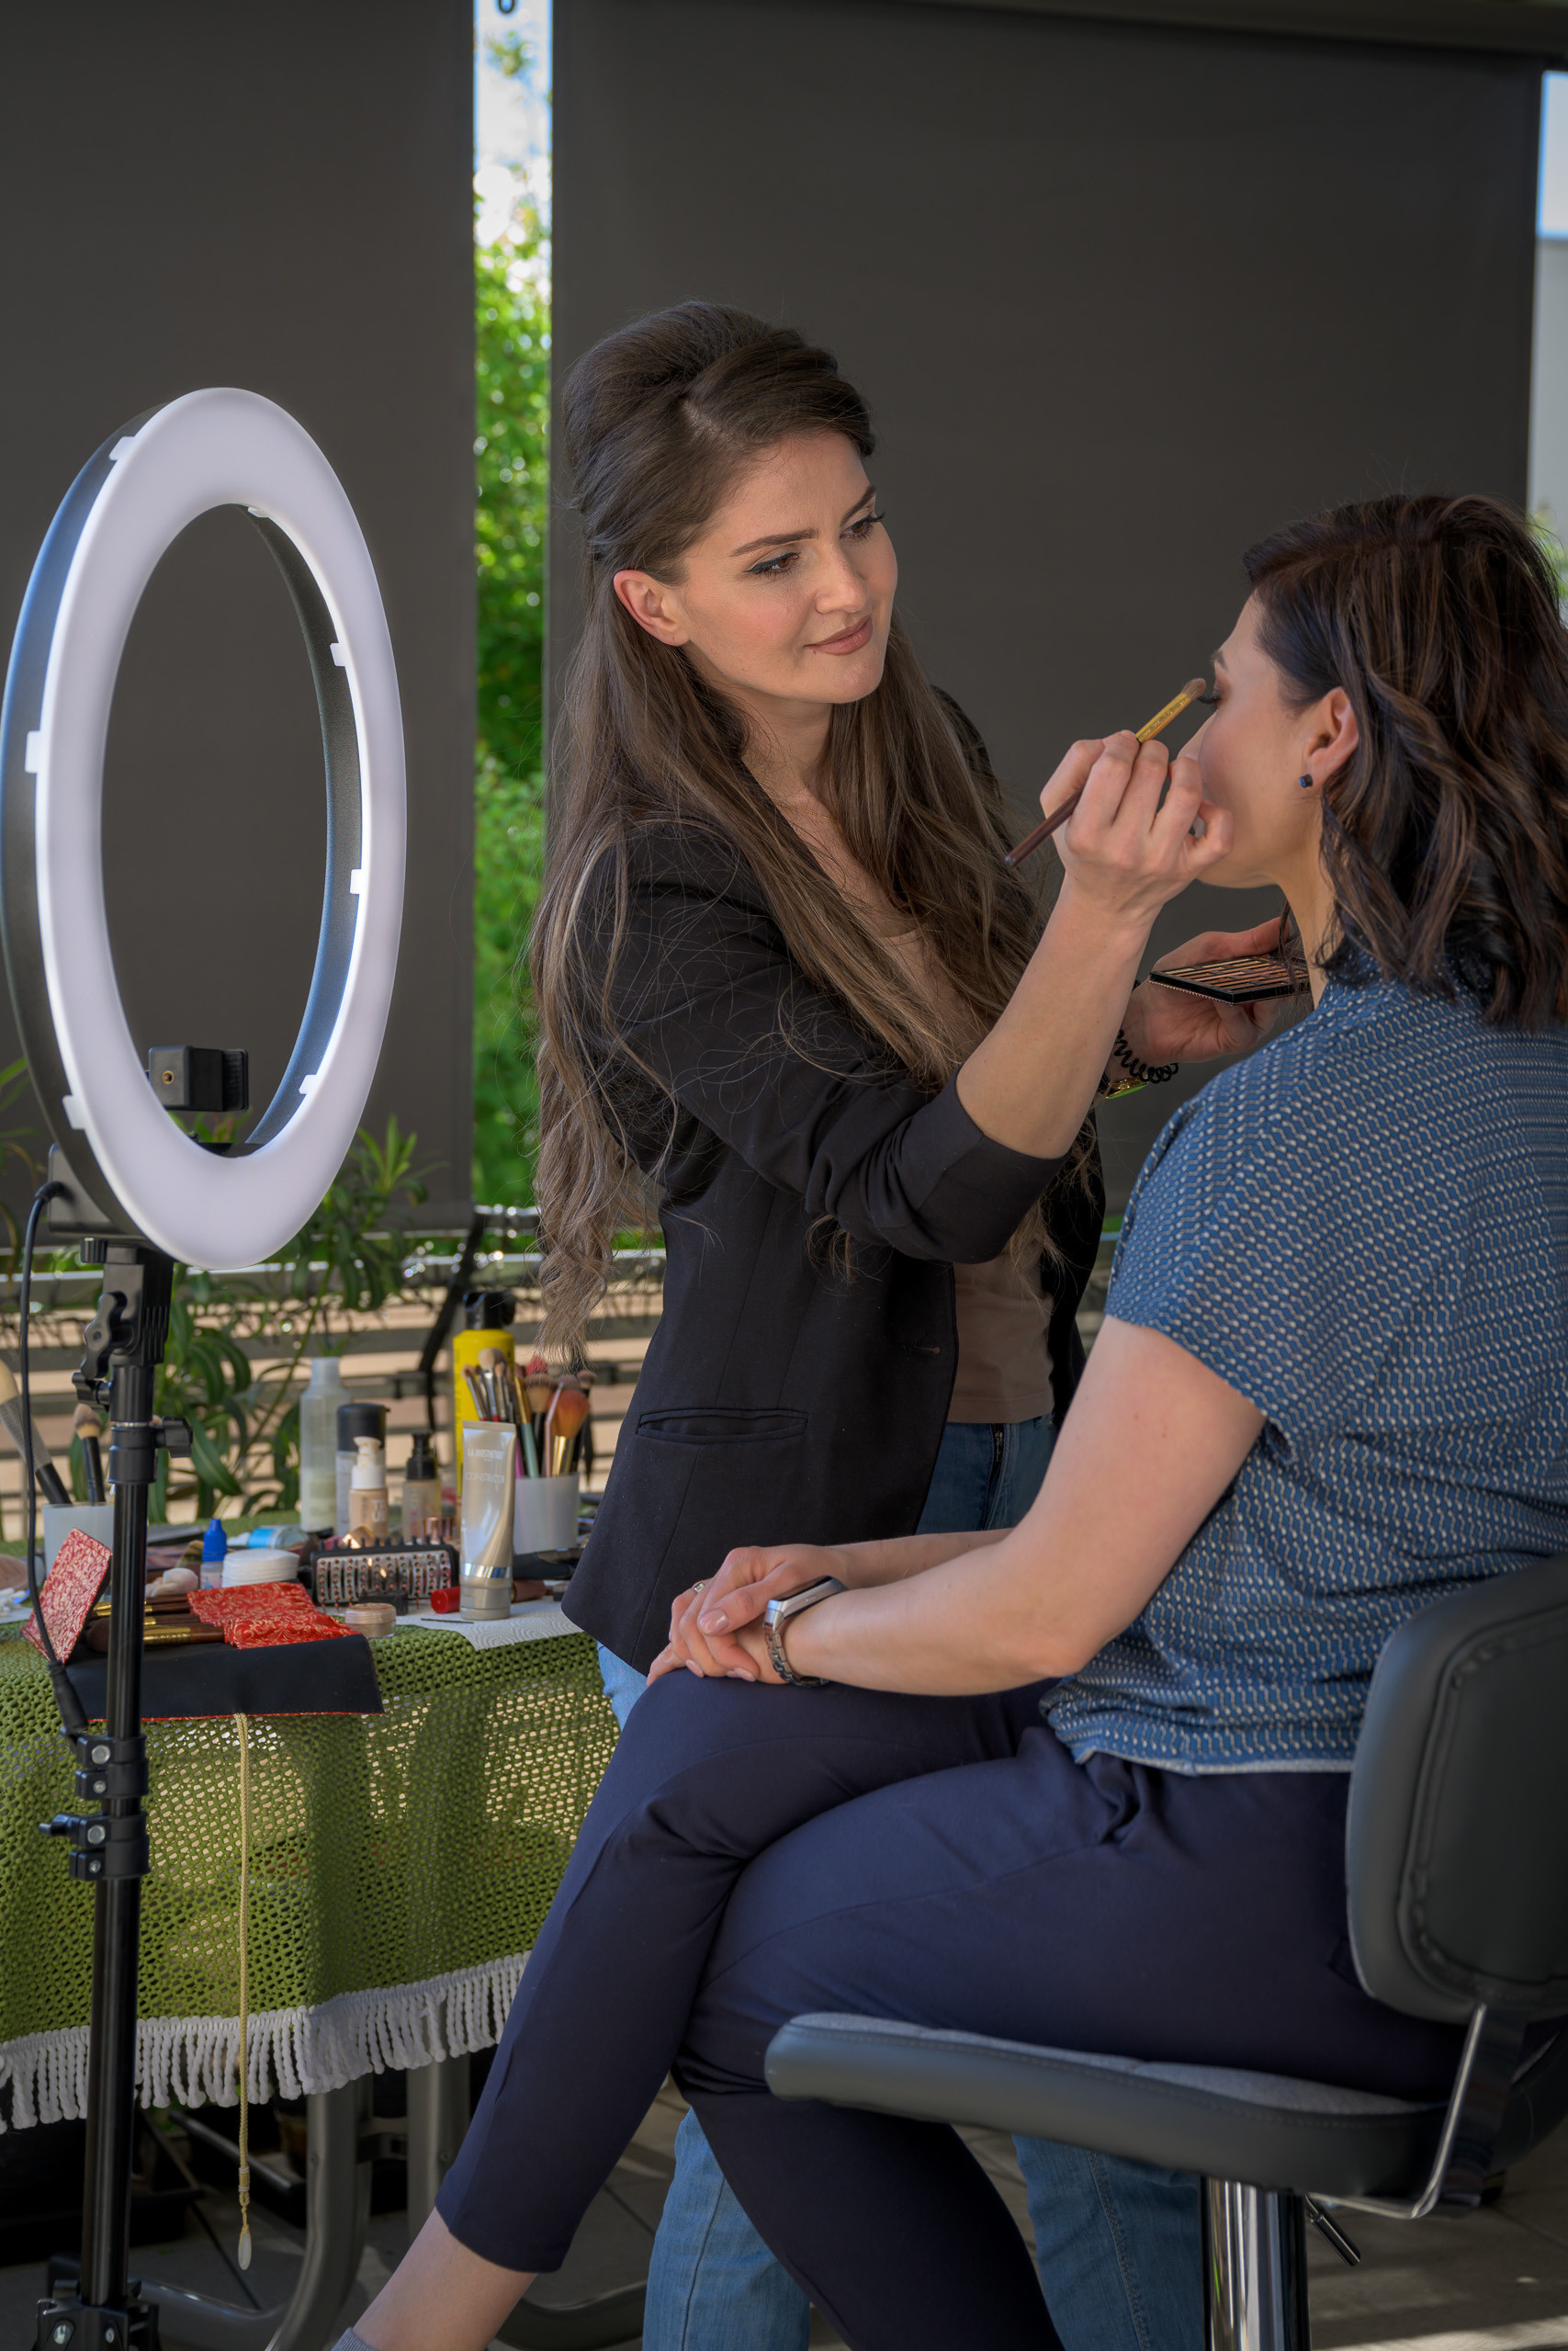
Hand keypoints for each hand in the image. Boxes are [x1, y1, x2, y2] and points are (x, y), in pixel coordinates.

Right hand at [648, 1542, 854, 1683]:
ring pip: (684, 1620)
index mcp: (737, 1565)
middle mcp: (724, 1574)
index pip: (706, 1618)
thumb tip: (709, 1625)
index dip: (723, 1652)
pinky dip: (687, 1640)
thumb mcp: (790, 1582)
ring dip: (692, 1651)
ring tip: (719, 1673)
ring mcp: (723, 1585)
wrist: (840, 1572)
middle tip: (742, 1676)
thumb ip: (749, 1601)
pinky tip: (691, 1660)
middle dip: (708, 1657)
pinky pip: (691, 1616)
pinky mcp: (728, 1598)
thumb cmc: (821, 1575)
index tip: (751, 1672)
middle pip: (689, 1622)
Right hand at [1043, 737, 1232, 936]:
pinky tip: (1197, 806)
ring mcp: (1160, 861)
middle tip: (1147, 756)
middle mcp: (1123, 850)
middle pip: (1151, 772)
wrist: (1106, 905)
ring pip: (1188, 794)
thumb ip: (1076, 763)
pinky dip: (1216, 811)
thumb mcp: (1058, 809)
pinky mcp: (1189, 870)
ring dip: (1185, 767)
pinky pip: (1220, 834)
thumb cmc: (1084, 848)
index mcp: (1087, 834)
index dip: (1122, 744)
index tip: (1123, 747)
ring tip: (1174, 769)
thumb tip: (1117, 740)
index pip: (1113, 767)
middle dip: (1151, 749)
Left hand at [1120, 917, 1286, 1065]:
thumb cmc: (1175, 979)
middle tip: (1266, 959)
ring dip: (1256, 991)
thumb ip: (1246, 940)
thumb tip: (1284, 924)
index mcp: (1256, 970)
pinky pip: (1247, 1027)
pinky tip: (1220, 1000)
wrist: (1146, 1014)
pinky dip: (1234, 1012)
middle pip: (1285, 983)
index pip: (1285, 959)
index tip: (1286, 935)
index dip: (1288, 948)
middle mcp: (1259, 995)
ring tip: (1235, 980)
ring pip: (1272, 1005)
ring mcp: (1251, 1019)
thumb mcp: (1209, 949)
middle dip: (1278, 970)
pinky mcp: (1238, 1040)